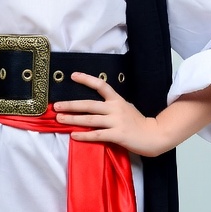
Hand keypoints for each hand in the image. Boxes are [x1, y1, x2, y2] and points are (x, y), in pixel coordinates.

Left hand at [54, 72, 170, 157]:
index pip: (100, 85)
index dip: (86, 79)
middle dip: (71, 105)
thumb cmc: (138, 122)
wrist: (154, 135)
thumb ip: (111, 105)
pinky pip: (97, 135)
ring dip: (73, 119)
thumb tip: (93, 105)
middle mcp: (115, 108)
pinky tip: (74, 136)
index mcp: (117, 100)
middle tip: (56, 106)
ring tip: (59, 119)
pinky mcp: (117, 135)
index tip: (73, 76)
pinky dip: (84, 135)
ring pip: (90, 119)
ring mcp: (116, 122)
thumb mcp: (125, 107)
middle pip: (89, 104)